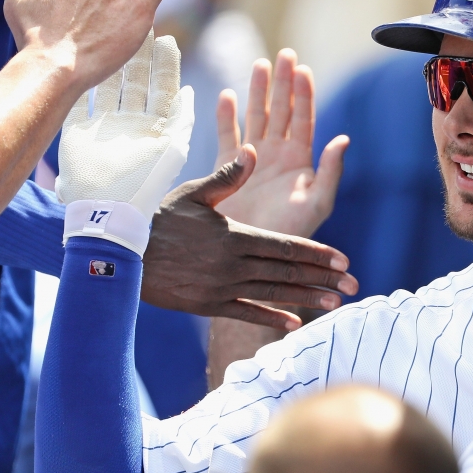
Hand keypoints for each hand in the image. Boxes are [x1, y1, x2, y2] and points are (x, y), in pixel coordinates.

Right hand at [56, 30, 192, 218]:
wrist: (108, 213)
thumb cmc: (146, 186)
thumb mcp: (174, 152)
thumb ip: (183, 122)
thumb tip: (191, 92)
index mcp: (156, 129)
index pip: (163, 89)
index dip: (164, 64)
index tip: (166, 39)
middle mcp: (132, 125)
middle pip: (137, 83)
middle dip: (139, 56)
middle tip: (139, 26)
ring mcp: (105, 128)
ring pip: (110, 87)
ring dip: (112, 64)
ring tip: (112, 35)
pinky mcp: (78, 134)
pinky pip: (79, 103)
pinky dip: (81, 84)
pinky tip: (82, 61)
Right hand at [141, 147, 359, 329]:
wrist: (120, 253)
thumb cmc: (158, 217)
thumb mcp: (194, 192)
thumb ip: (229, 176)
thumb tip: (254, 150)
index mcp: (235, 235)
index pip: (287, 246)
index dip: (318, 254)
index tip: (343, 260)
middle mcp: (233, 264)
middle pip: (287, 272)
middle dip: (323, 279)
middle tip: (353, 286)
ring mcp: (221, 287)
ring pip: (273, 294)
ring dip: (306, 299)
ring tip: (335, 303)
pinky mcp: (207, 305)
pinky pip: (246, 312)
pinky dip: (271, 317)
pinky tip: (295, 322)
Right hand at [213, 49, 349, 236]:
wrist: (256, 259)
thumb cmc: (293, 235)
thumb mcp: (318, 203)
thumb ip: (331, 171)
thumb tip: (344, 138)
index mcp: (300, 161)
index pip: (304, 120)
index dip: (304, 94)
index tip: (303, 69)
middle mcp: (277, 157)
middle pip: (281, 112)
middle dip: (283, 83)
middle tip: (285, 54)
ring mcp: (253, 162)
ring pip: (256, 118)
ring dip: (258, 92)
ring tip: (259, 64)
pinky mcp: (229, 171)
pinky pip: (227, 138)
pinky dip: (227, 117)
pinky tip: (228, 96)